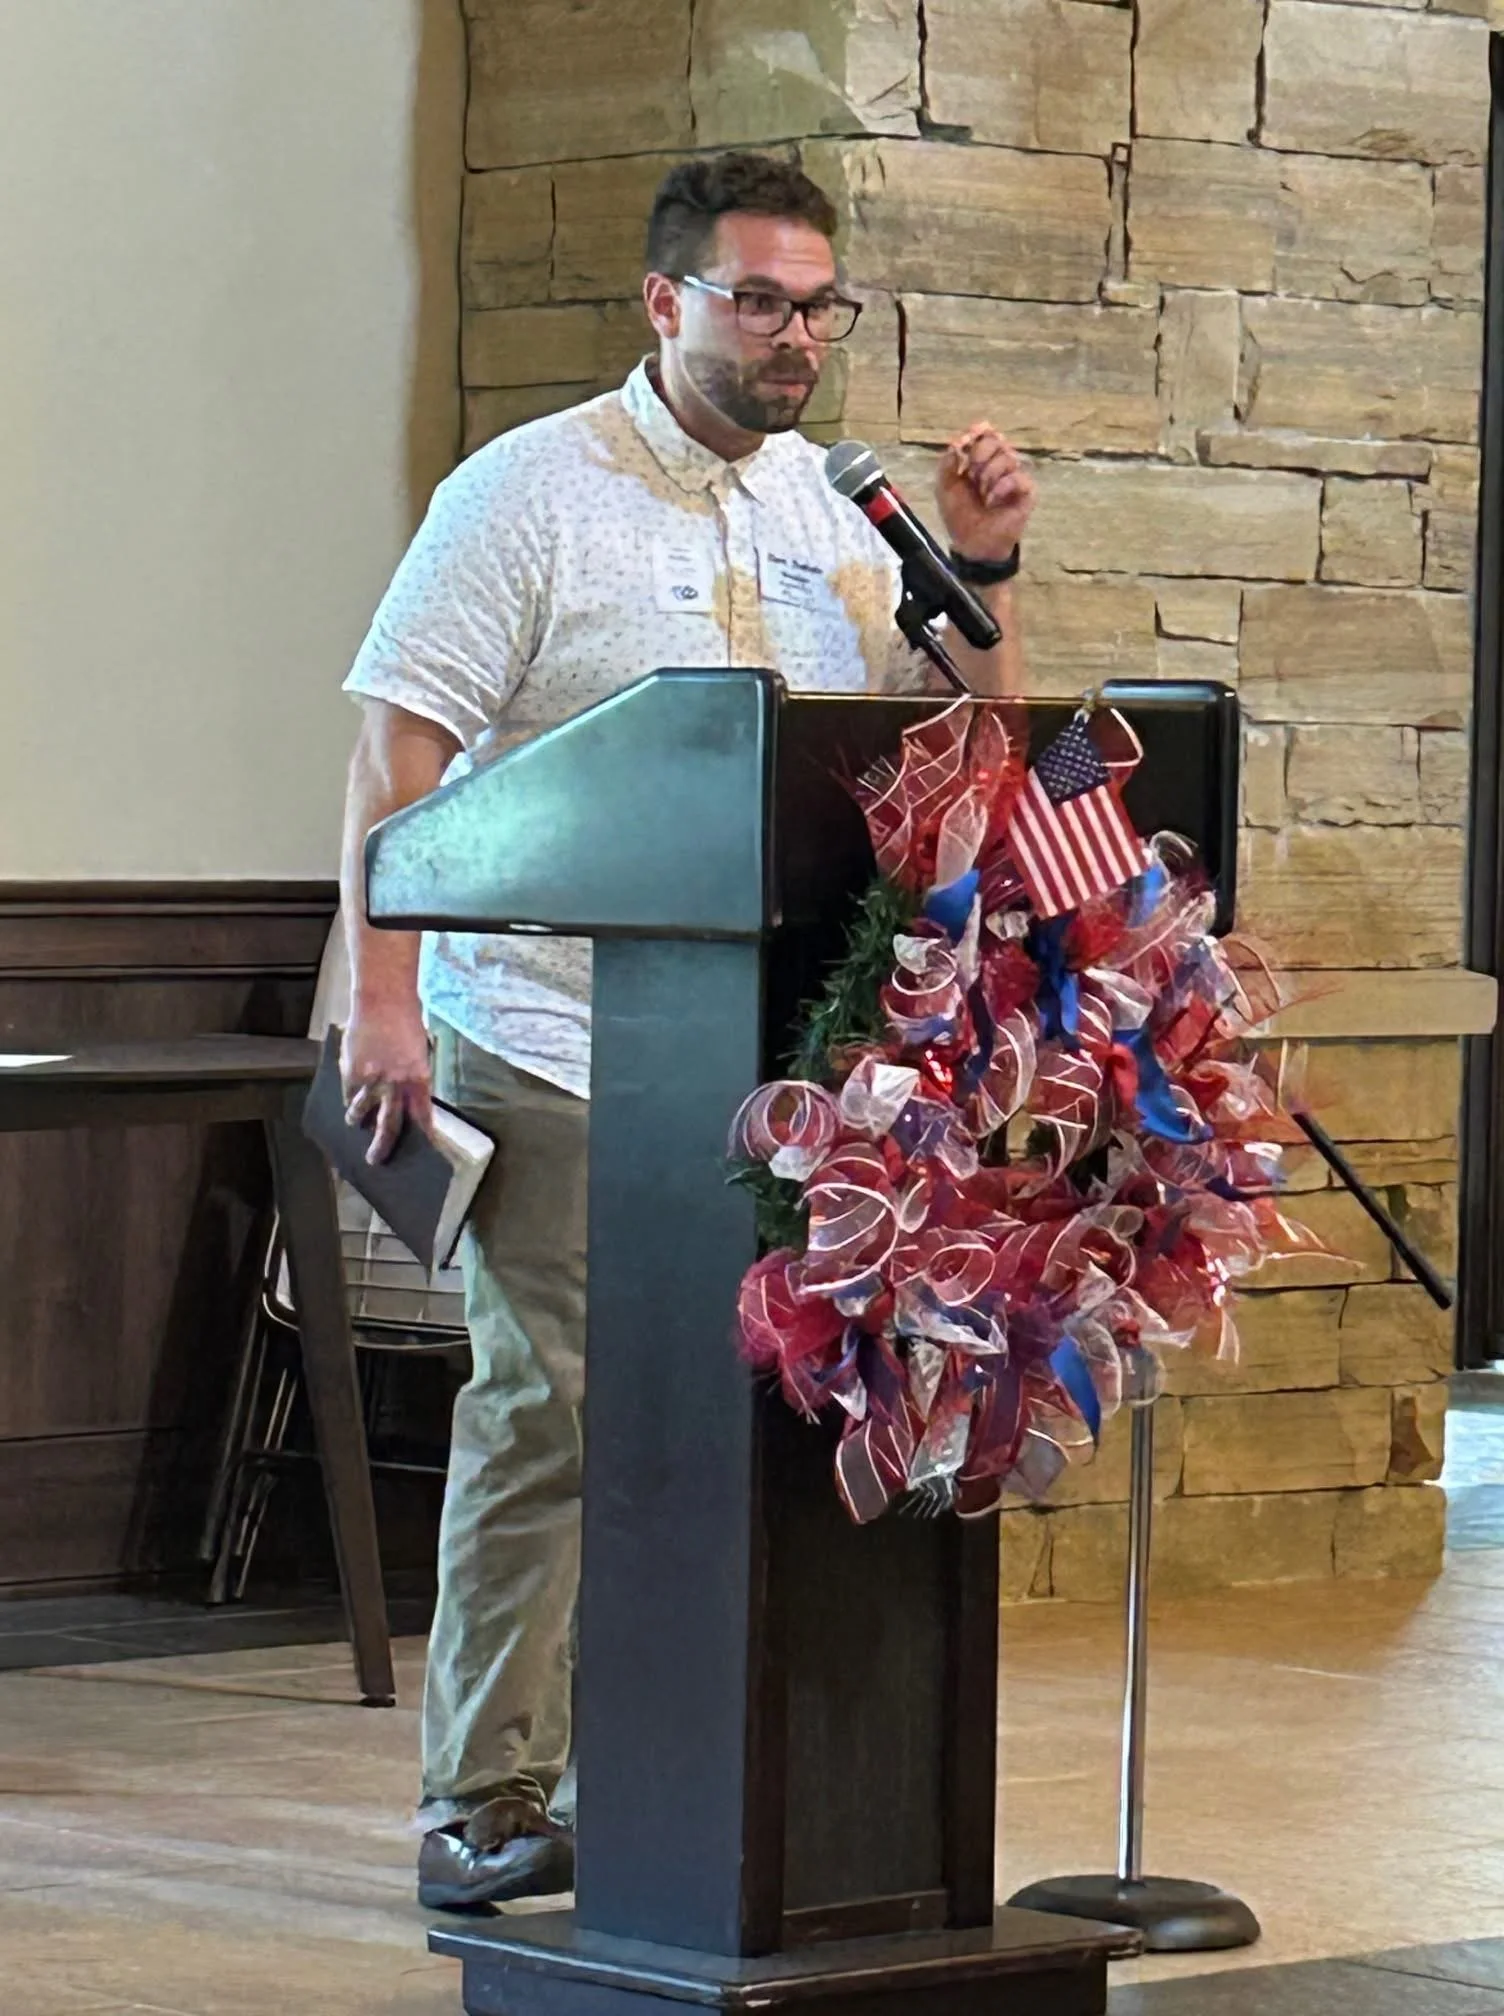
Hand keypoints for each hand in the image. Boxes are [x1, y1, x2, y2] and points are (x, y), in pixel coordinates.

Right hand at [340, 998, 433, 1164]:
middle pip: (389, 1125)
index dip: (425, 1134)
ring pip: (361, 1112)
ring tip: (353, 1122)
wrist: (382, 999)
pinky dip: (349, 1096)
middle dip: (382, 1146)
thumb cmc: (406, 1019)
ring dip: (356, 1119)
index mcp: (419, 1079)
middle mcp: (396, 1085)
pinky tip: (348, 1095)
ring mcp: (372, 1080)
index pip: (423, 1115)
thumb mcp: (419, 1051)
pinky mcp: (351, 1072)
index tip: (425, 1148)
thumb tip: (405, 1096)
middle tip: (375, 1160)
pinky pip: (349, 1093)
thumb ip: (412, 1076)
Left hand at [935, 422, 1035, 563]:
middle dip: (980, 455)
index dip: (977, 431)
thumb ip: (947, 464)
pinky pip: (1017, 478)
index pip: (985, 434)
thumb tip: (955, 444)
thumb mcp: (945, 488)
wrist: (973, 543)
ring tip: (982, 495)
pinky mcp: (1027, 492)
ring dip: (989, 475)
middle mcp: (1000, 465)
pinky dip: (1001, 488)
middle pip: (997, 440)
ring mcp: (1014, 477)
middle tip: (972, 475)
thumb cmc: (960, 516)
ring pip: (1007, 457)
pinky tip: (992, 501)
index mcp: (981, 460)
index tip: (968, 437)